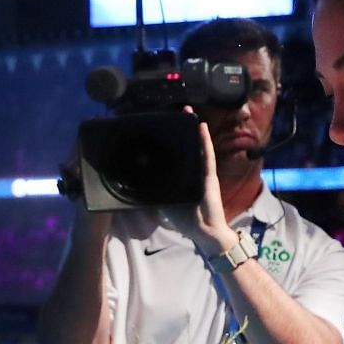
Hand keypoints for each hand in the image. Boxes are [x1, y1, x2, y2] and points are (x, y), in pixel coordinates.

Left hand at [158, 116, 233, 252]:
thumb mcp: (164, 201)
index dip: (169, 141)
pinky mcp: (209, 175)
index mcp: (182, 176)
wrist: (204, 231)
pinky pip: (207, 154)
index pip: (175, 155)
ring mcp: (202, 171)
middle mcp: (192, 170)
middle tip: (176, 112)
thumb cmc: (185, 218)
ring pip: (197, 145)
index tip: (162, 127)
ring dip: (193, 128)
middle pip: (187, 145)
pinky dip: (204, 140)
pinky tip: (201, 127)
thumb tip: (135, 182)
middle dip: (182, 129)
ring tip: (188, 112)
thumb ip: (154, 190)